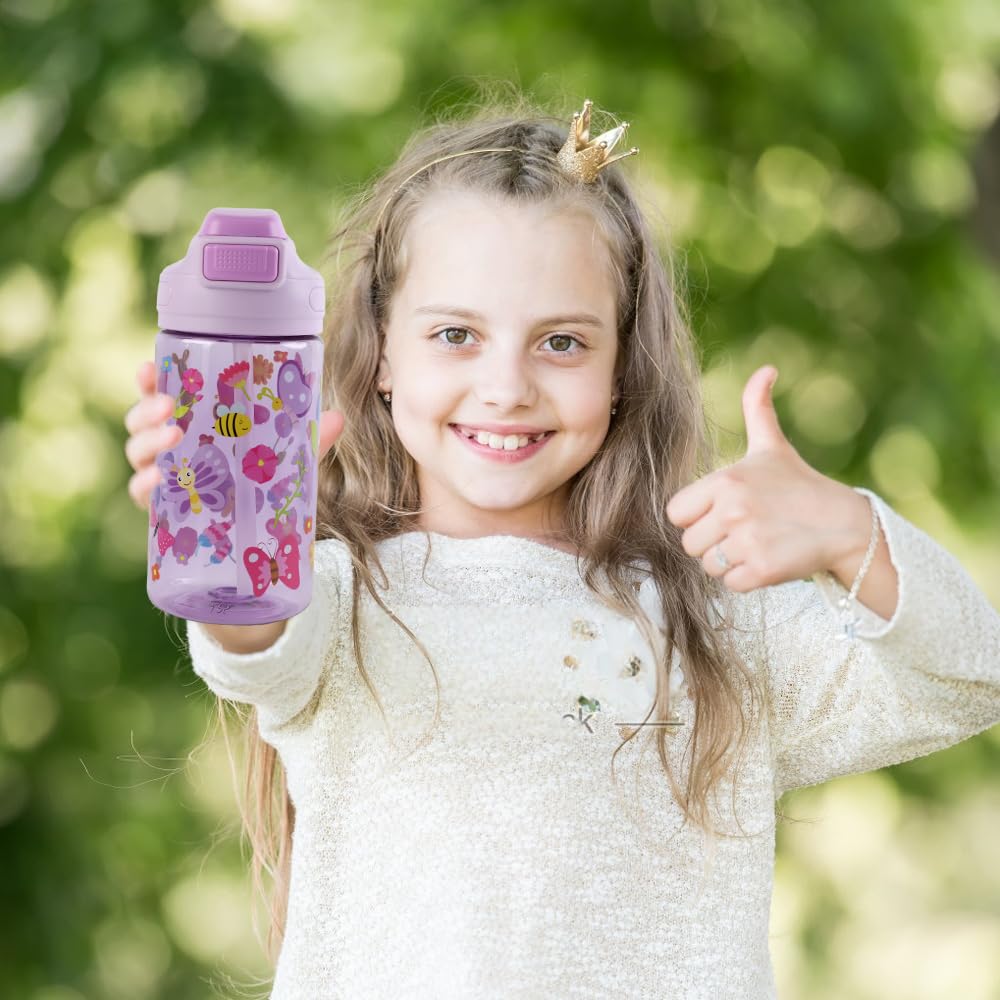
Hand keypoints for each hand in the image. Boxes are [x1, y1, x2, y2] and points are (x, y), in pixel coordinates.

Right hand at [124, 360, 345, 511]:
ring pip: (137, 453)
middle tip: (170, 404)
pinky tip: (159, 479)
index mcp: (191, 423)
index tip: (150, 367)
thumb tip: (339, 418)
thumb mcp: (286, 458)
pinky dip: (144, 485)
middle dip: (148, 408)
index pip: (161, 394)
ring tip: (174, 435)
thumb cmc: (260, 482)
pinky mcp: (161, 509)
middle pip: (140, 420)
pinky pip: (141, 494)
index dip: (149, 379)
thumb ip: (309, 438)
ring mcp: (162, 477)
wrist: (257, 534)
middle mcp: (169, 447)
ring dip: (149, 440)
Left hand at [665, 365, 867, 592]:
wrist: (845, 524)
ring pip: (708, 566)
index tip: (721, 512)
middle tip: (745, 530)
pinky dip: (747, 579)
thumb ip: (758, 408)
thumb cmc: (800, 485)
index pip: (676, 512)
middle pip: (689, 543)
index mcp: (726, 481)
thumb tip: (766, 369)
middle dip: (712, 542)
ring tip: (757, 543)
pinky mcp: (762, 570)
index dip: (695, 516)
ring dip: (728, 561)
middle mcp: (732, 510)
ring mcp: (747, 542)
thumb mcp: (772, 446)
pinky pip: (730, 584)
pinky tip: (768, 559)